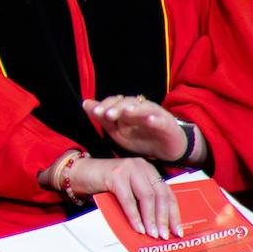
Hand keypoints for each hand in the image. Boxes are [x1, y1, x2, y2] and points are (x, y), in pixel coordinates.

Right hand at [69, 155, 182, 239]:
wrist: (78, 173)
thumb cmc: (103, 185)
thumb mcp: (128, 191)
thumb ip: (141, 202)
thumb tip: (157, 226)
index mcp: (148, 171)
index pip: (167, 193)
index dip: (173, 213)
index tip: (177, 230)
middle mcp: (142, 167)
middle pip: (160, 195)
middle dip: (164, 218)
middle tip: (164, 235)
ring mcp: (129, 169)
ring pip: (147, 197)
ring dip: (151, 218)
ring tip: (152, 234)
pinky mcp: (115, 175)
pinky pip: (128, 199)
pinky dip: (134, 216)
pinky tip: (137, 227)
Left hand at [83, 94, 199, 164]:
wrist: (167, 149)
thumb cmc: (141, 139)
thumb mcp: (118, 132)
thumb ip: (103, 119)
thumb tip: (85, 103)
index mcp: (126, 110)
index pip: (114, 102)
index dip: (104, 105)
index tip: (94, 112)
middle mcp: (140, 108)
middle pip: (127, 102)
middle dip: (116, 107)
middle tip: (108, 114)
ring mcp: (154, 114)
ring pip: (144, 107)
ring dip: (134, 109)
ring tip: (126, 112)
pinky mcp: (167, 124)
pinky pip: (161, 120)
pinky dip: (155, 119)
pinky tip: (149, 120)